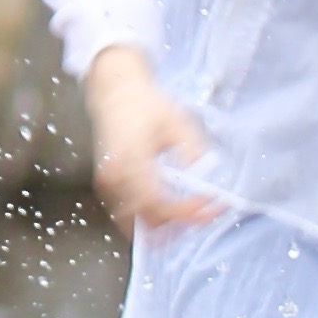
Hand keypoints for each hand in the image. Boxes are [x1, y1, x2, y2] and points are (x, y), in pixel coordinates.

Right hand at [85, 43, 217, 232]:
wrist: (115, 92)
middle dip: (179, 222)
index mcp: (133, 160)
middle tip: (205, 212)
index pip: (160, 203)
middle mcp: (116, 176)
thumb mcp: (178, 122)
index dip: (187, 211)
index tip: (210, 205)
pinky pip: (125, 213)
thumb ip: (192, 150)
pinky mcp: (106, 184)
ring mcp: (108, 182)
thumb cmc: (146, 105)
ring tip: (189, 214)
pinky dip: (146, 218)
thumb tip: (203, 177)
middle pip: (148, 219)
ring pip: (135, 221)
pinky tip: (167, 212)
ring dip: (162, 225)